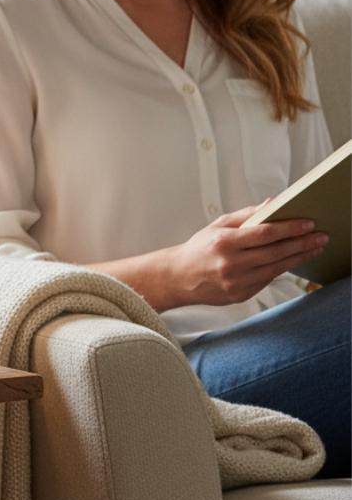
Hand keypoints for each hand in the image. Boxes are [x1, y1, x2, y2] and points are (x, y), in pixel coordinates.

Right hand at [168, 203, 328, 306]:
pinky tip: (292, 260)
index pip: (264, 233)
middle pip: (276, 252)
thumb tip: (270, 204)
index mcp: (224, 242)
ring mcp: (237, 281)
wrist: (179, 278)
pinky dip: (281, 269)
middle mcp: (231, 263)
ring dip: (299, 257)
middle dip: (302, 243)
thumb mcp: (216, 226)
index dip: (289, 228)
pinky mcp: (241, 295)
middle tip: (321, 236)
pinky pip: (267, 280)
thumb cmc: (198, 249)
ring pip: (276, 268)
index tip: (307, 223)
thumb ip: (245, 215)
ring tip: (314, 248)